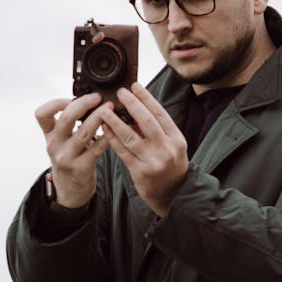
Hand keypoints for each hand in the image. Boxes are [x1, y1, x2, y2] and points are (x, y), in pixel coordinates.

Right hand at [35, 93, 113, 207]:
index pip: (42, 114)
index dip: (56, 103)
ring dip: (99, 117)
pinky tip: (114, 129)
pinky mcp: (82, 168)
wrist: (69, 191)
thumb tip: (86, 100)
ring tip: (110, 108)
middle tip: (97, 98)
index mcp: (49, 135)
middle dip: (84, 103)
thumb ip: (67, 123)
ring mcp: (67, 157)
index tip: (71, 98)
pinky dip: (107, 137)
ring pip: (84, 132)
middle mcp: (55, 145)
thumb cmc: (68, 160)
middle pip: (66, 118)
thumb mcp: (60, 141)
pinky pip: (97, 148)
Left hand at [101, 83, 188, 216]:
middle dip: (131, 104)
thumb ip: (158, 130)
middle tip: (120, 93)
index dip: (146, 98)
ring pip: (130, 136)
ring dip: (115, 121)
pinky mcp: (139, 172)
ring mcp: (153, 161)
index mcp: (176, 139)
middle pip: (146, 121)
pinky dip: (112, 139)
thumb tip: (136, 110)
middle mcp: (166, 149)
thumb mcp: (172, 146)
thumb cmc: (171, 167)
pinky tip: (105, 129)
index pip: (160, 113)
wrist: (173, 195)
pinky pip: (122, 151)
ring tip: (105, 110)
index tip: (134, 87)